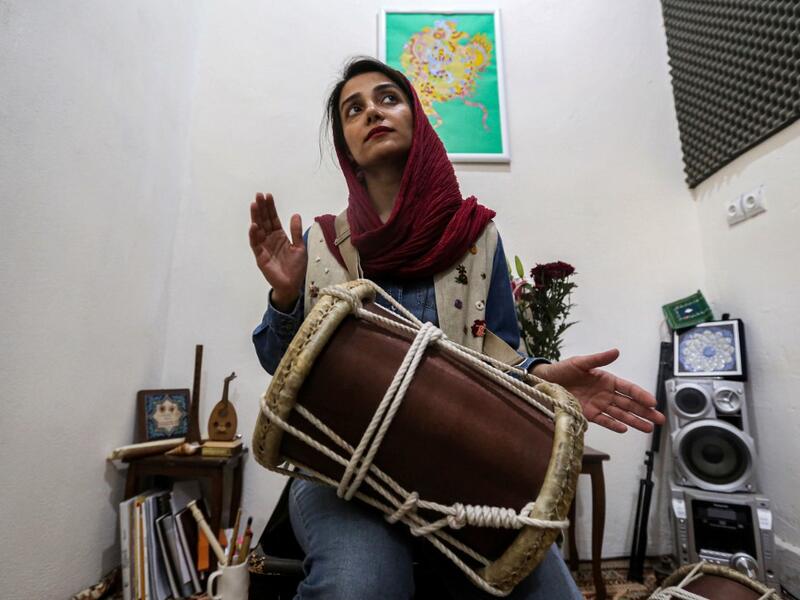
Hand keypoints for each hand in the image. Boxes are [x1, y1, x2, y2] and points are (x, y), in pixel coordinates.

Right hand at [249, 193, 306, 309]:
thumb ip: (296, 232)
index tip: (268, 195)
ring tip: (254, 205)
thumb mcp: (299, 247)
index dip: (270, 208)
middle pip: (264, 220)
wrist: (292, 285)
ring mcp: (264, 247)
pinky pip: (255, 244)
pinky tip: (254, 225)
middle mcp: (270, 239)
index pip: (273, 218)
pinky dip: (254, 235)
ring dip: (255, 217)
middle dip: (261, 208)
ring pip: (258, 229)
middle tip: (259, 195)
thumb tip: (295, 214)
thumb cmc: (296, 267)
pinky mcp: (260, 256)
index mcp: (279, 236)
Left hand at [532, 349, 664, 433]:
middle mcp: (606, 394)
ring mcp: (598, 405)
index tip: (653, 402)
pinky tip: (625, 429)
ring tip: (649, 428)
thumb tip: (616, 351)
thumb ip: (599, 359)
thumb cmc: (564, 369)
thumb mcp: (581, 362)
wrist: (546, 382)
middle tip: (660, 419)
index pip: (628, 389)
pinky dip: (614, 424)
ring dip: (634, 421)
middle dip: (645, 412)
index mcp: (607, 380)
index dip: (640, 395)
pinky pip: (604, 420)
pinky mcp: (588, 414)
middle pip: (629, 404)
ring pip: (620, 414)